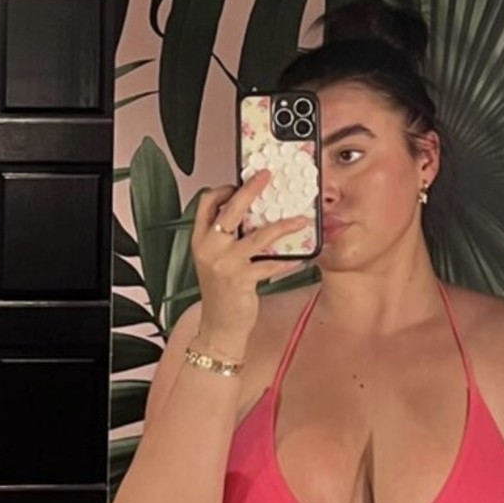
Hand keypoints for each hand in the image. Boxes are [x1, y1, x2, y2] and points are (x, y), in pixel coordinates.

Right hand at [191, 169, 310, 352]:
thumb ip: (227, 239)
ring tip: (300, 220)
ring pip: (258, 236)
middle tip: (267, 176)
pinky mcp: (242, 280)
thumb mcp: (216, 260)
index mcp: (201, 240)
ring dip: (282, 226)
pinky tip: (302, 258)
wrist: (219, 326)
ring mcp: (224, 264)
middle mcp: (209, 248)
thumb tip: (252, 216)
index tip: (240, 183)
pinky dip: (289, 262)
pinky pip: (271, 265)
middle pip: (230, 210)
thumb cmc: (221, 292)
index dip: (223, 189)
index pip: (206, 203)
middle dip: (251, 189)